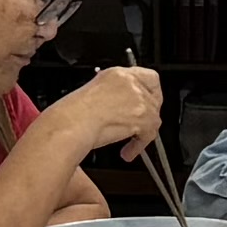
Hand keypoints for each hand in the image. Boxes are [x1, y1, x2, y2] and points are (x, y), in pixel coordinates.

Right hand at [46, 60, 172, 166]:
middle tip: (138, 127)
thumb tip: (121, 105)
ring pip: (153, 118)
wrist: (72, 124)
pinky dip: (138, 145)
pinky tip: (127, 152)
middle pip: (154, 99)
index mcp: (118, 74)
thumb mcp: (95, 92)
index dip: (150, 92)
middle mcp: (131, 84)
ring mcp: (139, 100)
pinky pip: (149, 134)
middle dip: (146, 116)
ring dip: (143, 133)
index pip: (149, 77)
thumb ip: (114, 94)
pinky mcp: (143, 118)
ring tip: (128, 145)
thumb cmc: (74, 113)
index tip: (147, 102)